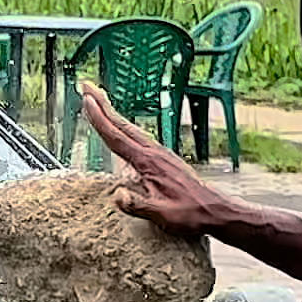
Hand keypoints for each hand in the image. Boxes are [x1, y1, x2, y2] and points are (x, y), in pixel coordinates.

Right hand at [79, 84, 224, 237]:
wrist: (214, 210)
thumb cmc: (189, 214)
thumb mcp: (163, 215)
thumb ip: (138, 206)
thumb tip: (117, 196)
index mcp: (148, 162)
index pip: (117, 137)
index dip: (99, 118)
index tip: (86, 99)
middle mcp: (153, 152)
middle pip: (122, 124)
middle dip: (103, 104)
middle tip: (86, 86)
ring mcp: (160, 154)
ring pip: (130, 128)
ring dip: (112, 114)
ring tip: (98, 101)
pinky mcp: (164, 159)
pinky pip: (138, 137)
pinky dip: (124, 127)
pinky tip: (122, 130)